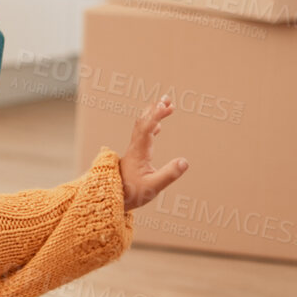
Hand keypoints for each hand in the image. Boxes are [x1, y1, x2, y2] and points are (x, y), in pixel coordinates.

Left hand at [121, 94, 188, 210]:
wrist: (111, 197)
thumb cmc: (131, 193)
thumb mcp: (153, 187)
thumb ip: (169, 174)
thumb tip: (185, 162)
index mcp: (139, 152)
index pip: (146, 129)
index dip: (155, 116)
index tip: (165, 106)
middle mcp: (135, 147)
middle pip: (143, 122)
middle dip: (155, 109)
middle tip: (168, 99)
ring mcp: (134, 150)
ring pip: (142, 127)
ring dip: (153, 115)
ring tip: (166, 105)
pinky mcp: (135, 155)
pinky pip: (143, 135)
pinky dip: (151, 126)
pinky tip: (159, 126)